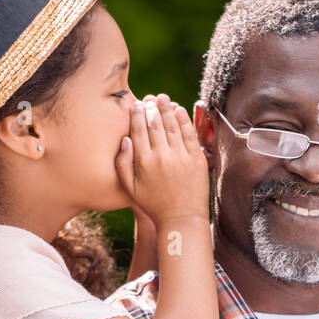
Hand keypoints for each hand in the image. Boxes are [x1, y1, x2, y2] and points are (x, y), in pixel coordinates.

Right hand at [113, 92, 208, 226]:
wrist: (182, 219)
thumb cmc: (153, 205)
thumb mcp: (130, 188)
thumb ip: (122, 163)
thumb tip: (124, 139)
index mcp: (143, 162)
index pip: (139, 130)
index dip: (137, 114)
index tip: (137, 104)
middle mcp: (161, 157)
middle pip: (155, 124)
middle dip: (151, 108)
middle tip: (150, 98)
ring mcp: (181, 157)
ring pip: (172, 126)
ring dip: (167, 109)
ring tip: (163, 99)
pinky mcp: (196, 159)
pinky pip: (189, 134)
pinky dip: (184, 120)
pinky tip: (179, 110)